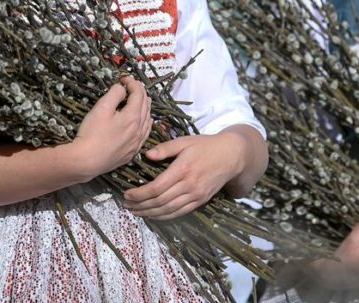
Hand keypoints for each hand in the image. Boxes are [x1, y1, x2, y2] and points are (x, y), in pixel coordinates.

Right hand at [72, 76, 151, 179]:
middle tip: (131, 86)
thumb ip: (115, 94)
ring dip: (145, 106)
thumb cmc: (92, 133)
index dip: (132, 83)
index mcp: (133, 116)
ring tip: (140, 99)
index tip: (124, 78)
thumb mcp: (102, 107)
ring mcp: (137, 142)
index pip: (138, 93)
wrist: (86, 161)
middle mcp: (139, 129)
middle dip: (140, 92)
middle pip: (145, 105)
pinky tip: (144, 121)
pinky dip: (146, 122)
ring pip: (148, 119)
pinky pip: (145, 133)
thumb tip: (122, 88)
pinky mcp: (132, 152)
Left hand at [122, 132, 243, 219]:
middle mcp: (189, 185)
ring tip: (136, 212)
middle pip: (159, 202)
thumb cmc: (206, 145)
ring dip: (150, 214)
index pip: (156, 188)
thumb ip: (165, 148)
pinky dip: (164, 217)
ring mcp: (195, 195)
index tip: (127, 194)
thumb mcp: (185, 141)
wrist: (231, 156)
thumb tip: (147, 155)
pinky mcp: (200, 201)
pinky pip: (179, 213)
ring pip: (168, 210)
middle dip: (140, 205)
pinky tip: (154, 215)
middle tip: (126, 205)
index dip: (139, 194)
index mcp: (182, 169)